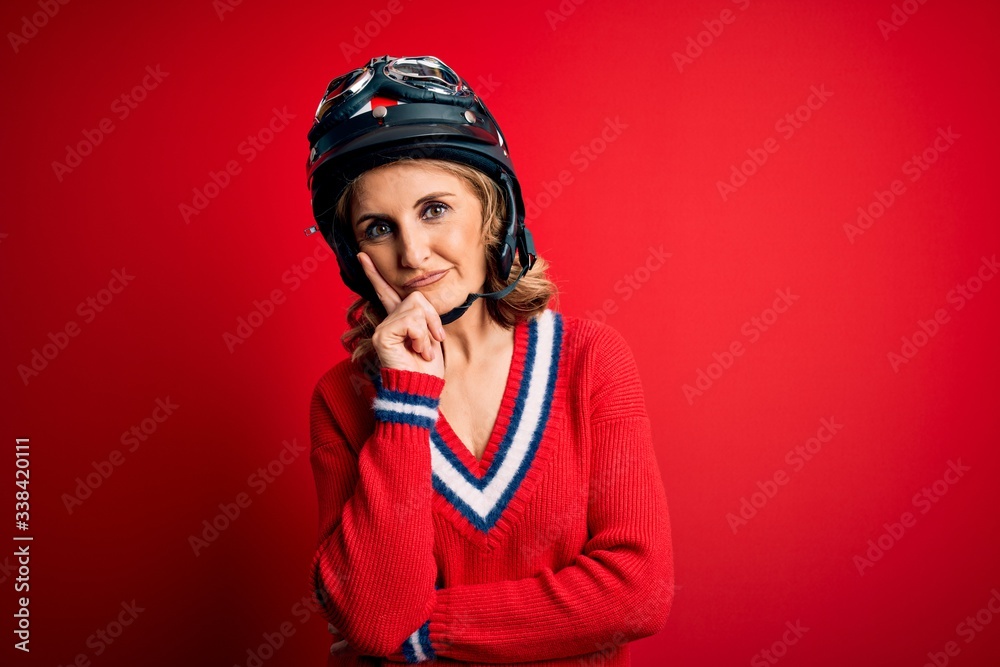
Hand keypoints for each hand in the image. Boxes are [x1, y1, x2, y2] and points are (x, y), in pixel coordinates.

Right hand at [358, 252, 445, 377]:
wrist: (420, 388)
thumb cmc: (426, 367)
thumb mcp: (429, 335)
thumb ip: (422, 316)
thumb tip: (420, 302)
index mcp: (397, 319)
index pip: (386, 292)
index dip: (374, 273)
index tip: (363, 255)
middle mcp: (386, 321)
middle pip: (416, 298)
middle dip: (432, 319)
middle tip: (433, 341)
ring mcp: (383, 328)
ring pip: (416, 309)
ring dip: (427, 331)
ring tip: (422, 350)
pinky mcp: (383, 335)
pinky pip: (412, 322)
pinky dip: (421, 337)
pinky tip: (417, 351)